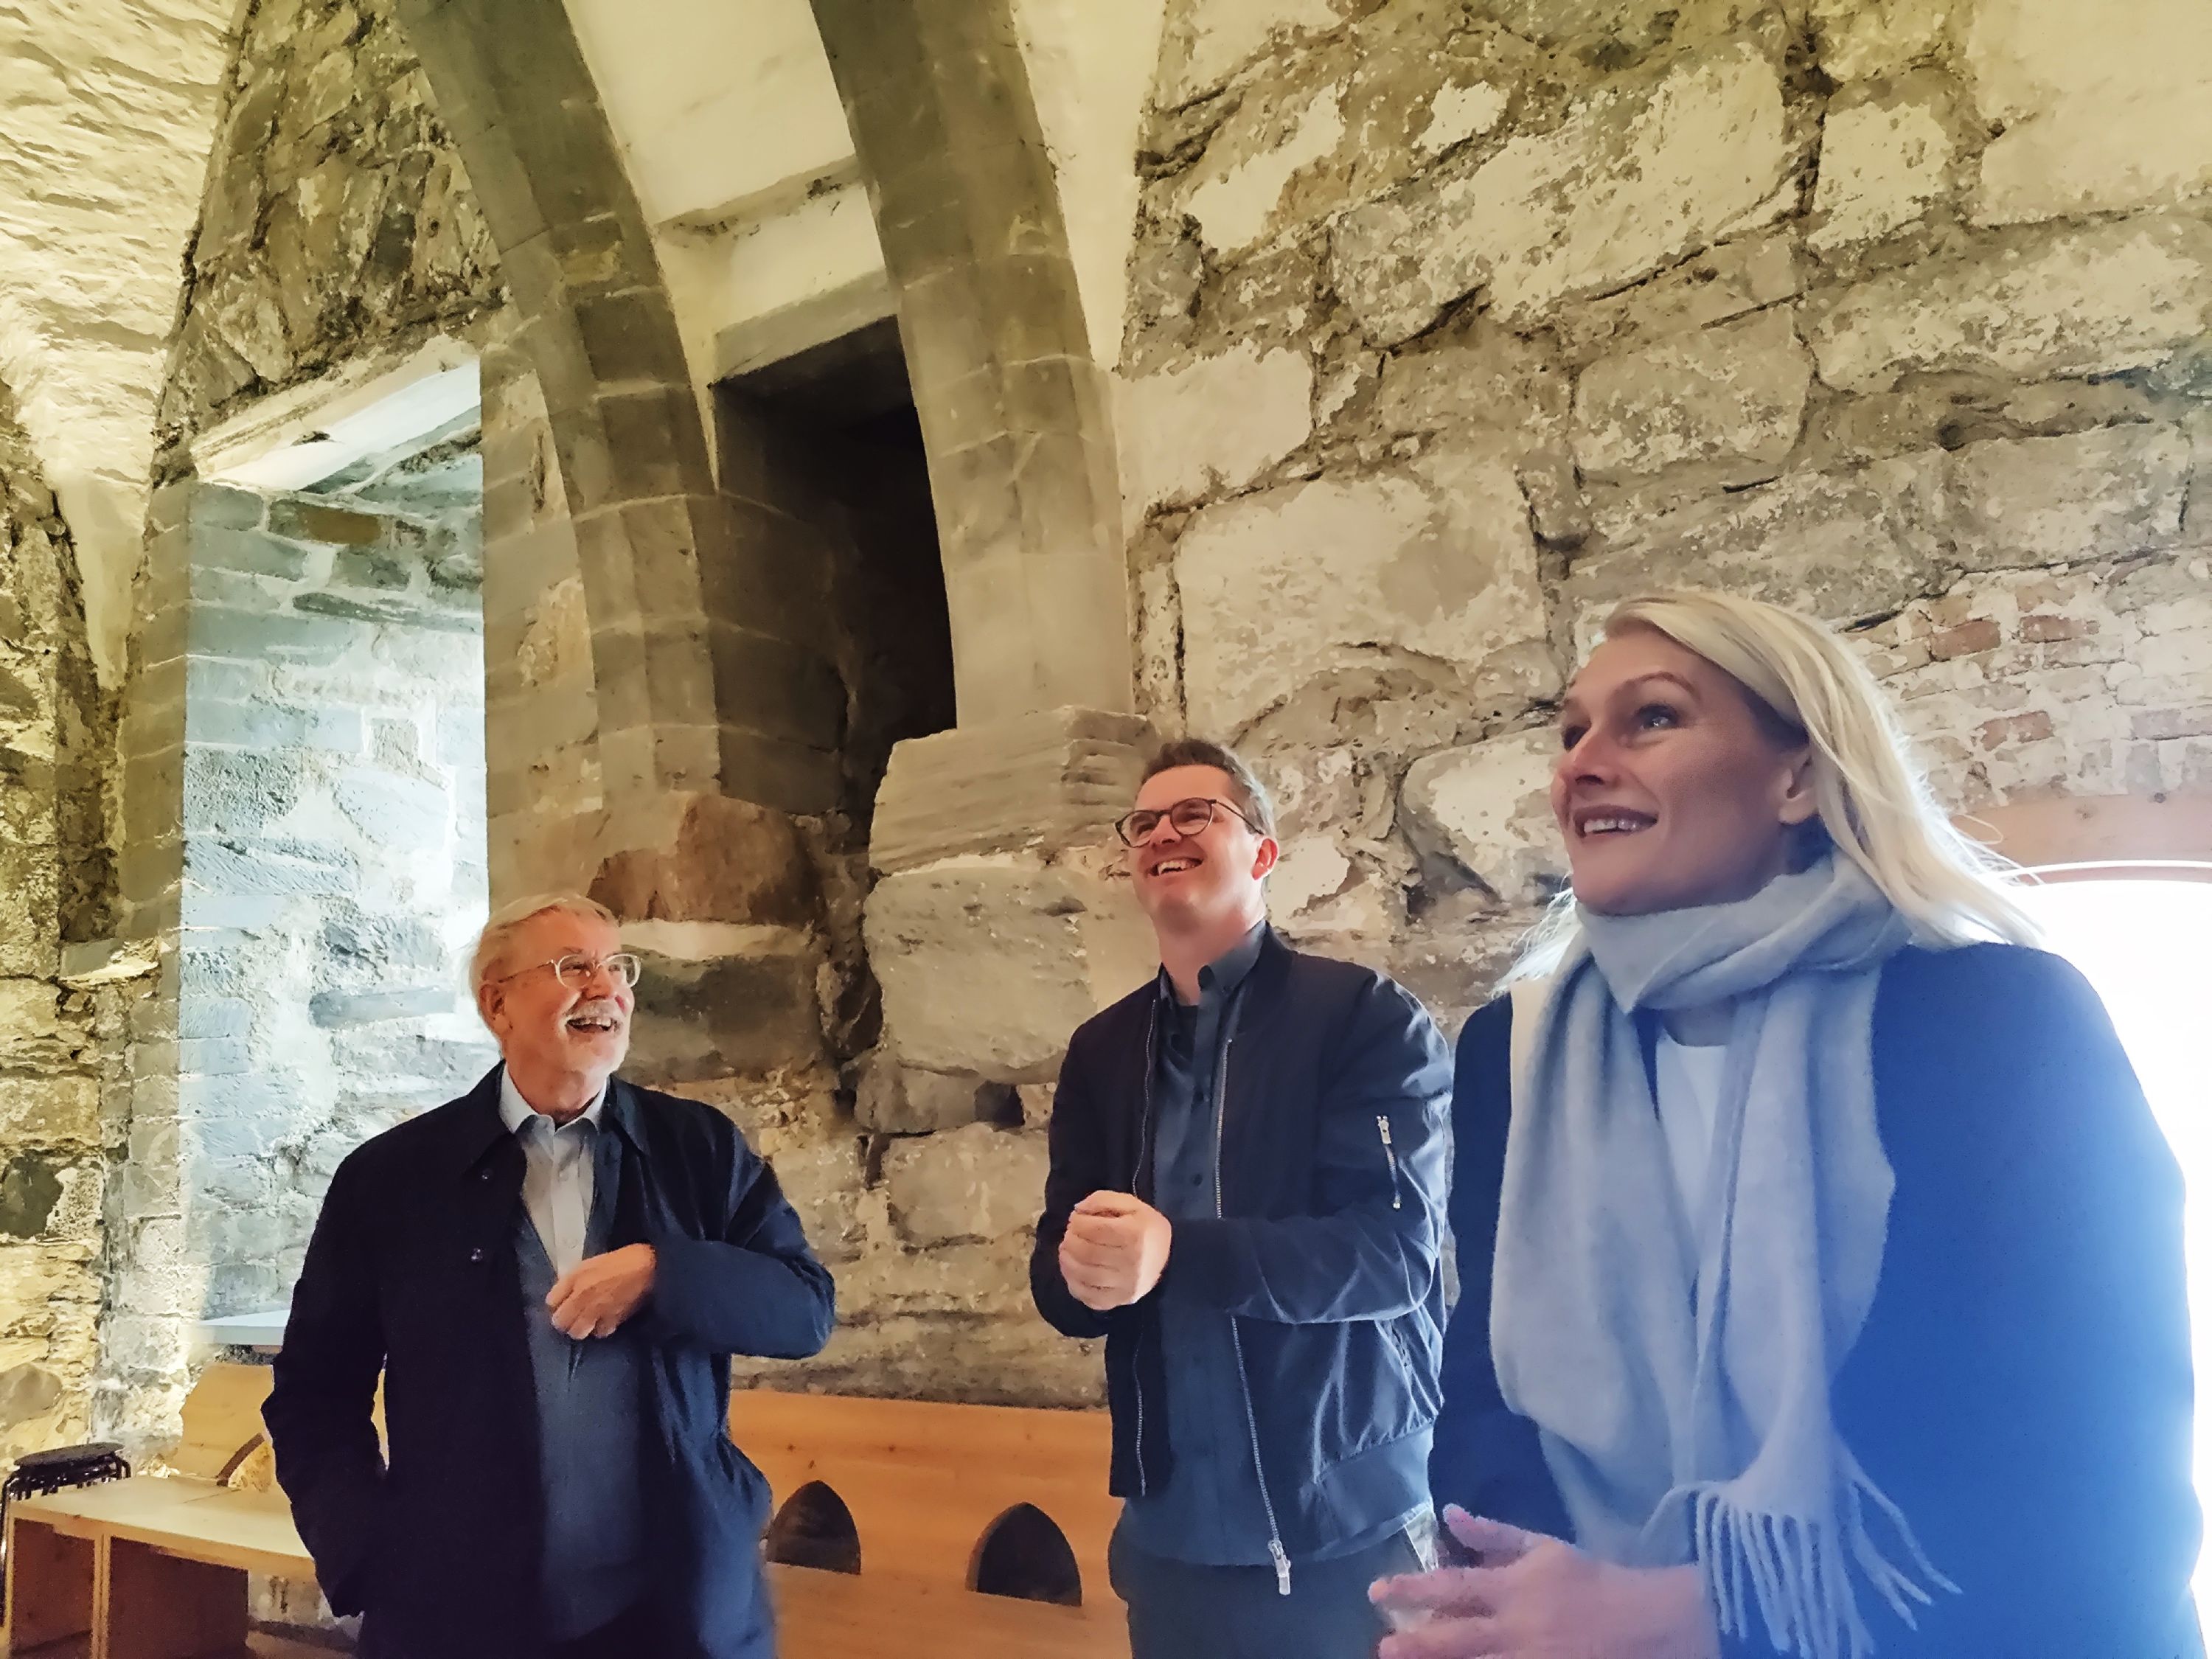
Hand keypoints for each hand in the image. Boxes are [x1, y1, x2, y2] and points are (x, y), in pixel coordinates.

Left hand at [547, 1243, 655, 1337]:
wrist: (651, 1266)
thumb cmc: (624, 1258)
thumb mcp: (593, 1262)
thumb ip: (575, 1278)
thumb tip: (564, 1295)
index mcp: (576, 1277)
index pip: (551, 1301)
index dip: (556, 1304)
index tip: (561, 1304)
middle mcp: (582, 1295)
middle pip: (560, 1321)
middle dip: (564, 1321)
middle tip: (572, 1317)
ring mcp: (597, 1310)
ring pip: (577, 1332)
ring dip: (580, 1328)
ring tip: (587, 1322)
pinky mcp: (614, 1319)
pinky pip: (600, 1332)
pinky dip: (601, 1329)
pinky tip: (605, 1321)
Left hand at [1058, 1191, 1172, 1310]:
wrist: (1169, 1257)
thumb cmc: (1146, 1228)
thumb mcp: (1131, 1204)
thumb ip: (1103, 1200)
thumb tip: (1078, 1209)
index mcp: (1134, 1235)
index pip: (1094, 1229)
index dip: (1077, 1222)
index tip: (1075, 1219)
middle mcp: (1131, 1262)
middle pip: (1087, 1252)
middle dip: (1070, 1241)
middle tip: (1069, 1234)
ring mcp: (1125, 1285)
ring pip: (1085, 1275)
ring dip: (1067, 1261)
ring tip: (1066, 1251)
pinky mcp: (1120, 1300)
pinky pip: (1089, 1297)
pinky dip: (1073, 1284)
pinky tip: (1071, 1271)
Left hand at [1371, 1508, 1717, 1658]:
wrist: (1651, 1625)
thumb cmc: (1593, 1581)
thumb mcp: (1544, 1548)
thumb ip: (1494, 1534)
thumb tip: (1448, 1514)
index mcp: (1514, 1589)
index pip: (1451, 1587)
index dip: (1410, 1588)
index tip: (1376, 1592)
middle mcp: (1516, 1629)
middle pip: (1455, 1640)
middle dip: (1416, 1644)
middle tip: (1383, 1648)